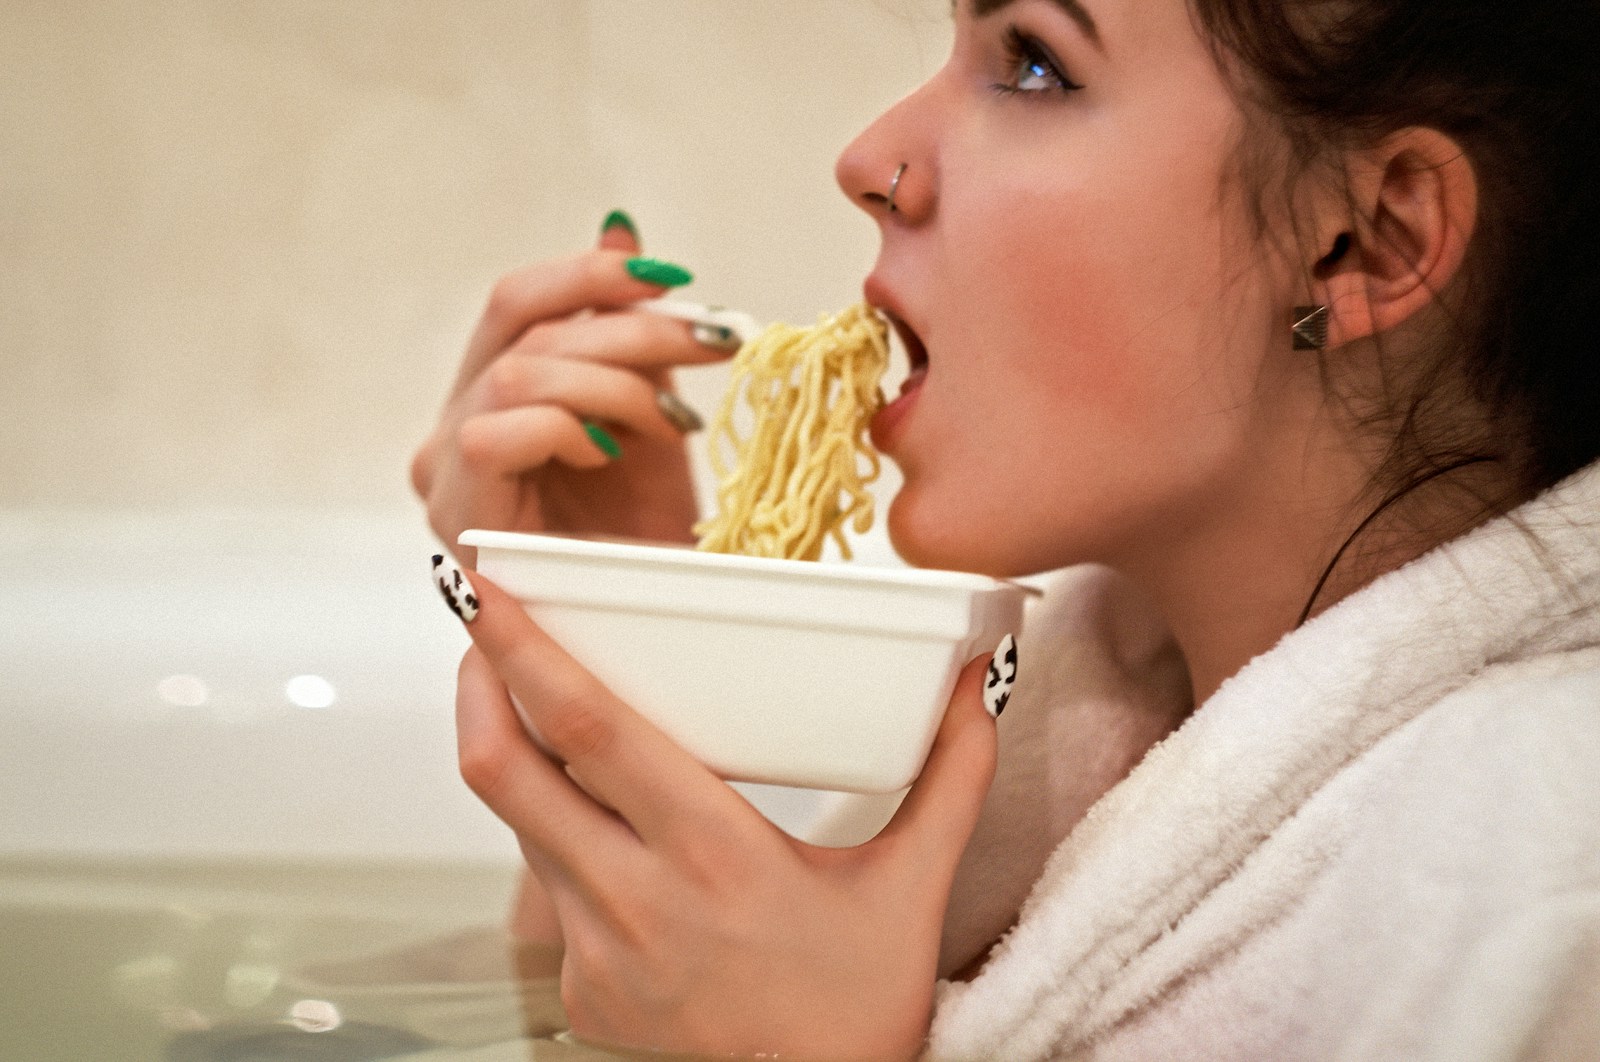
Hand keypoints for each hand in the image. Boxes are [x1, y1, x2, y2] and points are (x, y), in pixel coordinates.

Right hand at [411, 216, 729, 562]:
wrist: (645, 633)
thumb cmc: (642, 537)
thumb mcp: (646, 412)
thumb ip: (621, 331)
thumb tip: (620, 228)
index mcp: (490, 395)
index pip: (519, 301)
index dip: (592, 274)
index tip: (675, 279)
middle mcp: (453, 427)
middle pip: (519, 323)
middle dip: (629, 325)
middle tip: (713, 342)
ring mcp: (445, 472)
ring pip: (517, 374)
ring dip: (614, 383)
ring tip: (674, 422)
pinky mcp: (455, 513)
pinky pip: (497, 433)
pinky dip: (568, 429)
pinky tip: (615, 455)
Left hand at [452, 571, 1000, 1059]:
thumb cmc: (859, 1007)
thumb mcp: (913, 886)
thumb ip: (950, 775)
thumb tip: (979, 684)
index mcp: (716, 855)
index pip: (589, 731)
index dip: (524, 654)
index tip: (487, 593)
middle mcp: (637, 901)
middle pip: (507, 773)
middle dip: (480, 685)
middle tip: (484, 628)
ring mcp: (595, 954)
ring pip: (523, 826)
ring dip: (518, 757)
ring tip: (537, 705)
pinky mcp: (580, 992)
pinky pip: (547, 889)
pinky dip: (560, 838)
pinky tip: (601, 826)